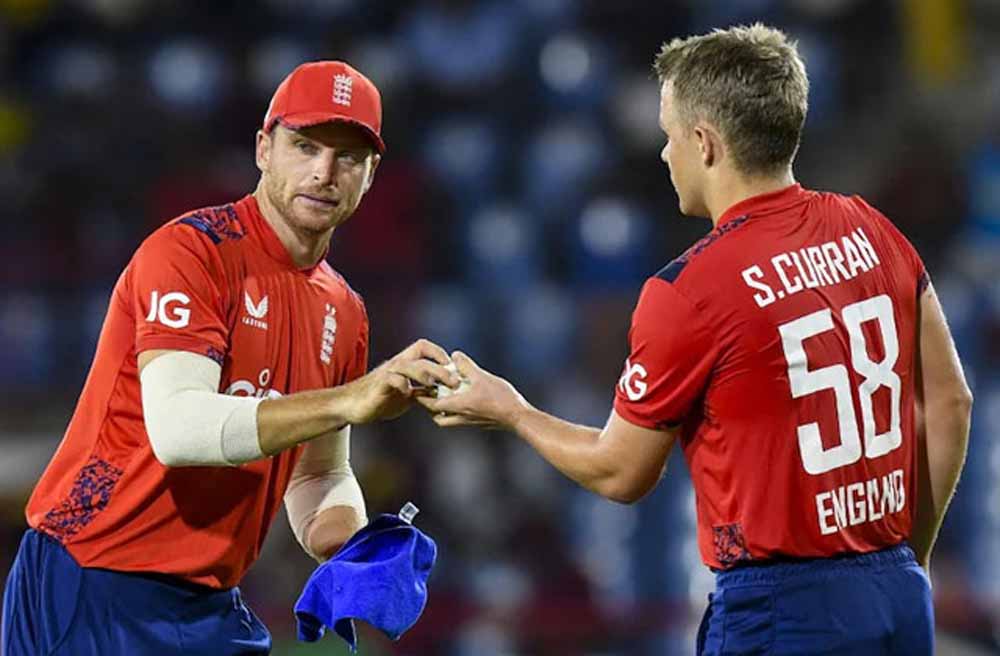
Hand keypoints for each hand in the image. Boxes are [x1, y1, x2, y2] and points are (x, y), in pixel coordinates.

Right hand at [341, 339, 459, 423]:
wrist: (352, 405)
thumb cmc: (380, 398)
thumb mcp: (407, 395)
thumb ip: (422, 390)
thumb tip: (442, 392)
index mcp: (404, 364)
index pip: (423, 347)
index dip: (439, 353)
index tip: (453, 367)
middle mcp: (397, 365)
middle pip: (421, 357)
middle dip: (440, 368)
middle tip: (454, 382)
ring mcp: (387, 374)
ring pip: (408, 365)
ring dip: (424, 374)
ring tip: (435, 386)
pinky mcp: (378, 385)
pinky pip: (392, 379)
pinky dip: (402, 384)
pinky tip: (409, 393)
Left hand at [416, 351, 529, 429]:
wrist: (518, 417)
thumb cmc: (500, 398)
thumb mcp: (482, 377)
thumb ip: (467, 366)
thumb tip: (455, 355)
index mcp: (459, 406)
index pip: (432, 404)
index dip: (422, 397)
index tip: (417, 388)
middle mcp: (461, 417)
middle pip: (437, 417)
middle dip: (430, 408)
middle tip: (428, 395)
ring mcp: (470, 422)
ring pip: (448, 421)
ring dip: (442, 412)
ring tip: (443, 398)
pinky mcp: (478, 423)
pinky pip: (459, 420)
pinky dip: (454, 413)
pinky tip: (461, 401)